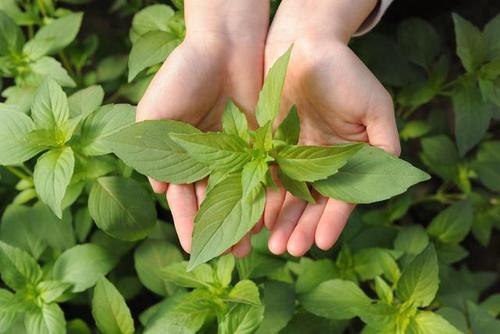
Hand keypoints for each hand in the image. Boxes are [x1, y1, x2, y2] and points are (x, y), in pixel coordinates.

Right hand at [136, 0, 268, 255]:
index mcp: (182, 157)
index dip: (188, 224)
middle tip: (233, 253)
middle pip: (215, 202)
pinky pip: (264, 173)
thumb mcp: (155, 110)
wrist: (224, 46)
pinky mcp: (260, 142)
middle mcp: (210, 159)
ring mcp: (237, 152)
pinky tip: (271, 214)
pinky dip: (267, 194)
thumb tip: (160, 190)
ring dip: (246, 218)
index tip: (192, 249)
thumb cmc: (183, 74)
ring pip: (241, 193)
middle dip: (222, 229)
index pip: (185, 199)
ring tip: (253, 243)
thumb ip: (153, 150)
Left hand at [263, 0, 400, 255]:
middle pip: (312, 203)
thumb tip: (388, 179)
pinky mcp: (271, 147)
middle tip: (289, 250)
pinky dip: (263, 198)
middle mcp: (323, 162)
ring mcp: (296, 156)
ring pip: (289, 196)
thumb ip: (384, 143)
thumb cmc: (344, 72)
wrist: (303, 45)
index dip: (333, 220)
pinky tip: (257, 219)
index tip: (322, 242)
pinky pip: (267, 178)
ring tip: (272, 246)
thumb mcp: (375, 106)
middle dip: (302, 227)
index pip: (342, 196)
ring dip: (281, 221)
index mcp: (349, 157)